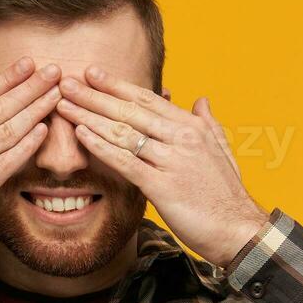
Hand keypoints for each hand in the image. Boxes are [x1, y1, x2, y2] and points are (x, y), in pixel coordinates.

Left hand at [55, 66, 269, 267]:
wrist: (238, 229)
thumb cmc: (226, 194)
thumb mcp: (222, 150)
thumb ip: (209, 122)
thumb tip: (201, 99)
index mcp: (192, 126)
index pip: (147, 99)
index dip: (117, 85)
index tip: (93, 73)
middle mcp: (180, 138)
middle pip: (129, 111)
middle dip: (94, 95)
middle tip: (66, 82)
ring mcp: (171, 161)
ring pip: (123, 133)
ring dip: (89, 117)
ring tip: (64, 105)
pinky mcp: (162, 186)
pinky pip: (125, 162)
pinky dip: (101, 147)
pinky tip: (81, 135)